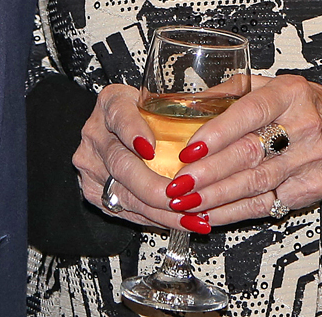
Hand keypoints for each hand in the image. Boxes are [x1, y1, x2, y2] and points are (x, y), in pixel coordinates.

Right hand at [71, 84, 186, 230]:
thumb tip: (228, 101)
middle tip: (184, 195)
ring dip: (163, 210)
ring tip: (193, 216)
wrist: (113, 131)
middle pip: (121, 164)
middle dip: (155, 186)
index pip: (120, 115)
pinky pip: (128, 211)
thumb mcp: (158, 100)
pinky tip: (181, 222)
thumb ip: (184, 104)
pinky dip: (158, 219)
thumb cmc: (144, 114)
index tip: (150, 148)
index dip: (134, 132)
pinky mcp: (95, 192)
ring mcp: (93, 166)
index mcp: (112, 103)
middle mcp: (97, 134)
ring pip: (126, 194)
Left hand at [161, 75, 321, 228]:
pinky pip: (265, 205)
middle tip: (178, 184)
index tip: (189, 148)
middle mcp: (303, 127)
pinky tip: (210, 214)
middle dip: (208, 173)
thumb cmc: (311, 108)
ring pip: (255, 184)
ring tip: (186, 202)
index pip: (250, 112)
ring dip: (216, 197)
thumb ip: (235, 90)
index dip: (217, 132)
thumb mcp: (278, 85)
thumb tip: (191, 101)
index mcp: (290, 94)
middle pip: (249, 153)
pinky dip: (233, 213)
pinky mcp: (311, 190)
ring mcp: (310, 162)